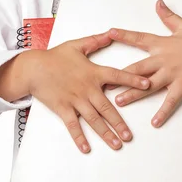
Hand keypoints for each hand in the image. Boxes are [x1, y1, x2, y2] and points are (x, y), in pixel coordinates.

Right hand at [22, 31, 150, 153]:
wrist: (34, 68)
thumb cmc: (55, 56)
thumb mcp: (77, 45)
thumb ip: (95, 40)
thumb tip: (111, 33)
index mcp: (93, 72)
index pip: (118, 75)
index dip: (133, 79)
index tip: (147, 85)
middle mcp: (87, 88)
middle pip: (108, 108)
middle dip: (120, 123)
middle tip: (130, 136)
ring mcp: (75, 100)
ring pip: (94, 119)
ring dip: (105, 133)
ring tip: (117, 144)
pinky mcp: (63, 108)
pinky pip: (73, 125)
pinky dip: (79, 137)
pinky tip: (86, 148)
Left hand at [105, 0, 181, 127]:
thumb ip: (168, 16)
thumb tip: (159, 3)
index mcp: (162, 44)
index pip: (139, 38)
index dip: (124, 35)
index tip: (109, 32)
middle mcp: (164, 59)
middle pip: (138, 68)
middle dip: (120, 75)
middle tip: (104, 82)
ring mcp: (173, 73)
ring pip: (149, 85)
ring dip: (133, 94)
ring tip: (119, 102)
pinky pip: (171, 100)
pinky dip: (163, 111)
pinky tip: (155, 121)